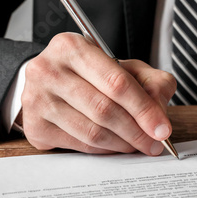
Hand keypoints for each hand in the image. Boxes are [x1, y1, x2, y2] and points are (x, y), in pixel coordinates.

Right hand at [20, 32, 176, 154]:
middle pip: (104, 109)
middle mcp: (47, 70)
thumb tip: (159, 112)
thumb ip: (151, 82)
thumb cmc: (89, 74)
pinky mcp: (34, 126)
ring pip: (92, 132)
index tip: (162, 128)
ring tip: (137, 144)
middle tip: (154, 143)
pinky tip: (115, 145)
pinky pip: (80, 145)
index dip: (144, 108)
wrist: (50, 81)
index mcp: (71, 47)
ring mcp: (36, 100)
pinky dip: (104, 150)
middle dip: (136, 131)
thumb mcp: (123, 67)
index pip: (116, 82)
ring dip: (122, 143)